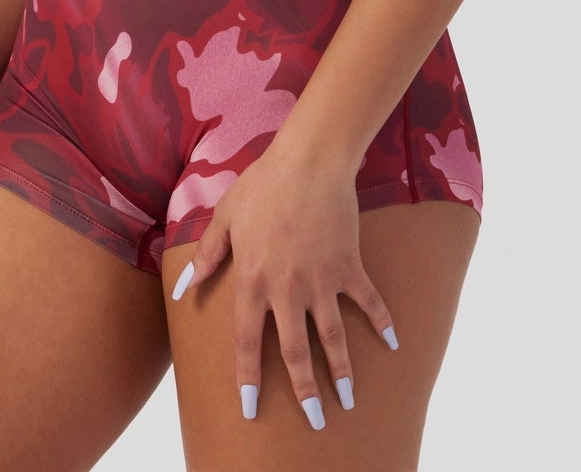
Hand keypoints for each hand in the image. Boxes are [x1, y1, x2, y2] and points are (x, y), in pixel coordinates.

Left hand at [169, 141, 399, 429]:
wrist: (309, 160)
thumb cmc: (262, 184)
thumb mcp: (225, 217)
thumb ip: (208, 256)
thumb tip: (187, 287)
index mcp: (253, 280)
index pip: (248, 341)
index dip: (249, 377)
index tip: (249, 408)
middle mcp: (287, 289)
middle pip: (295, 351)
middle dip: (304, 390)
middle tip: (315, 420)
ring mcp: (321, 280)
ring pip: (332, 337)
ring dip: (342, 370)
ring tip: (349, 399)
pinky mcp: (348, 265)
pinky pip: (367, 301)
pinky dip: (382, 322)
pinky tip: (393, 344)